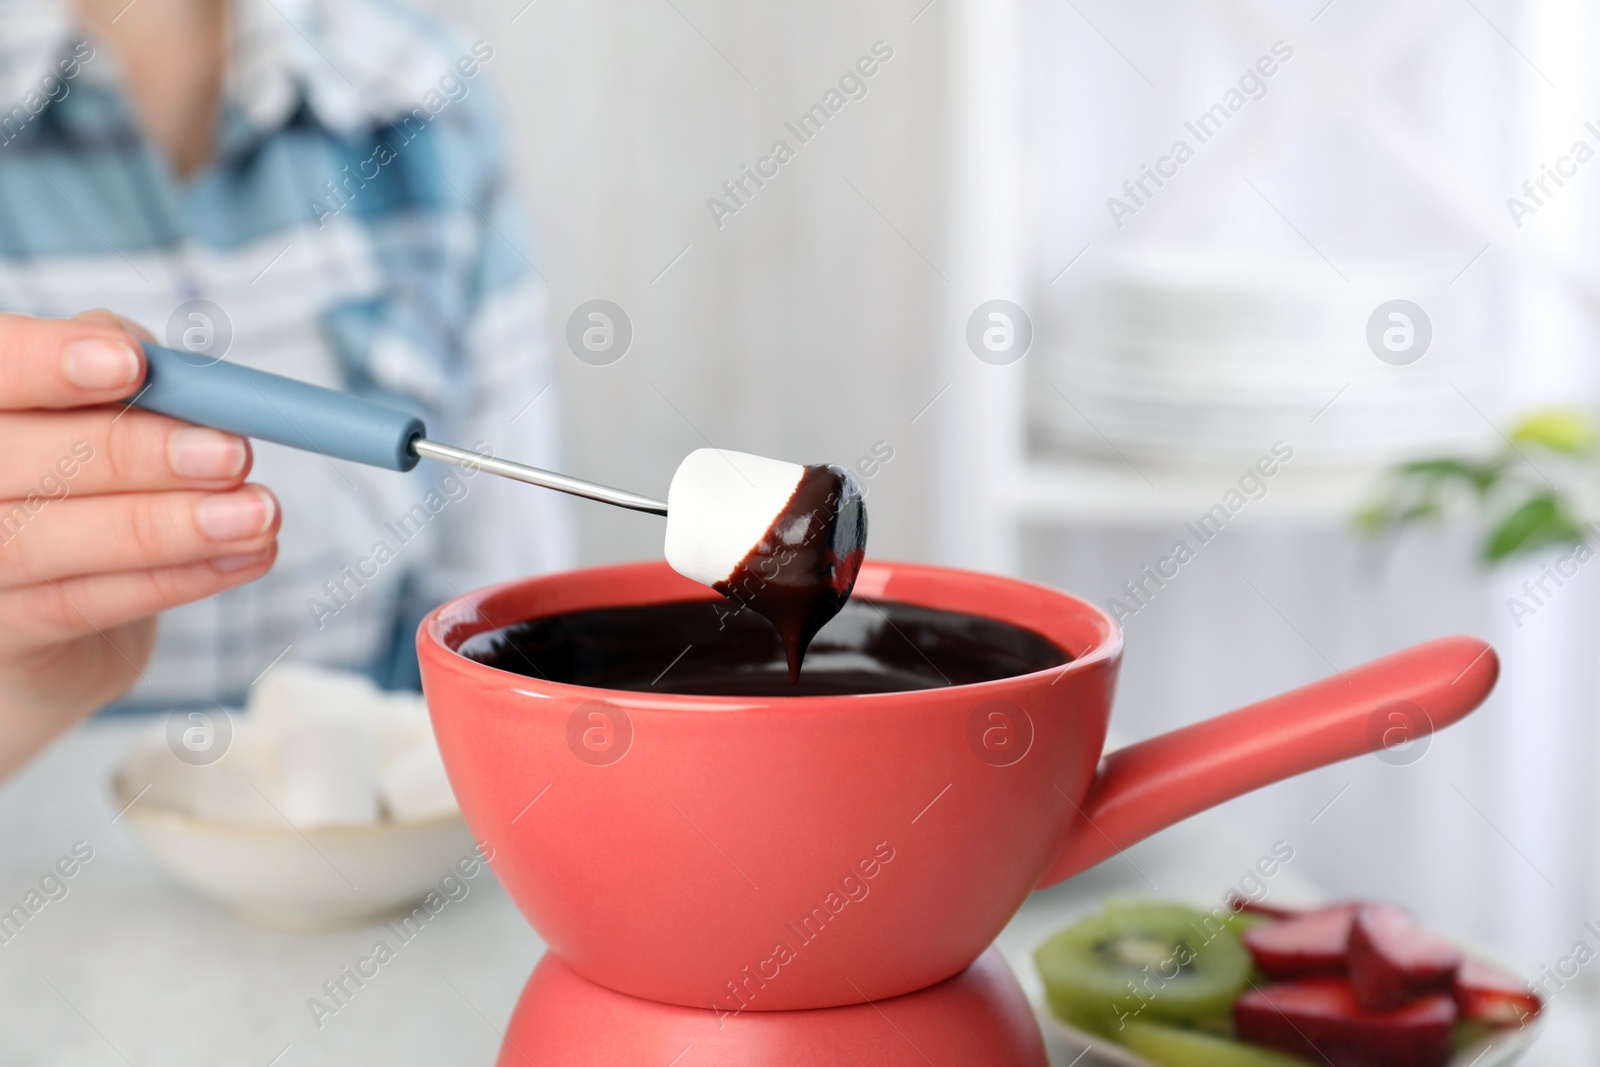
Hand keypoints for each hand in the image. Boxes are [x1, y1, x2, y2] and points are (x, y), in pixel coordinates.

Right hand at [0, 311, 278, 776]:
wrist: (51, 596)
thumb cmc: (82, 468)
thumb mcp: (96, 401)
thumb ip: (120, 370)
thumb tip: (166, 368)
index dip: (44, 362)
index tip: (132, 364)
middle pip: (7, 461)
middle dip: (130, 454)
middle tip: (233, 453)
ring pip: (42, 542)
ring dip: (166, 527)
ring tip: (258, 514)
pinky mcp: (4, 635)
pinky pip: (82, 605)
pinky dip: (176, 579)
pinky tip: (245, 557)